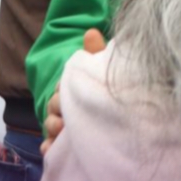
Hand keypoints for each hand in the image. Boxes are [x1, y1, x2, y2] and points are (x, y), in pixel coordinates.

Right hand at [40, 28, 106, 154]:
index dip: (65, 86)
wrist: (131, 125)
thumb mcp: (106, 74)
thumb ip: (98, 54)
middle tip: (69, 110)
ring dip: (53, 126)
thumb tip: (91, 32)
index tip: (69, 86)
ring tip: (62, 129)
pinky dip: (49, 148)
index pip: (63, 85)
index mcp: (75, 90)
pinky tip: (50, 149)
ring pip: (51, 125)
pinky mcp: (66, 147)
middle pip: (55, 105)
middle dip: (59, 106)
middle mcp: (67, 109)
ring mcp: (65, 128)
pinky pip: (52, 148)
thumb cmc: (112, 93)